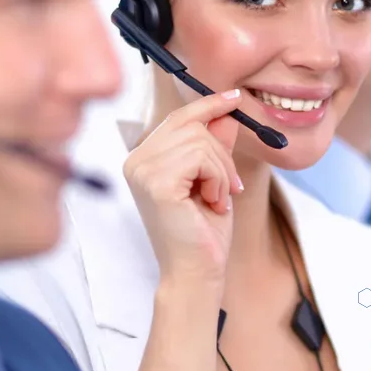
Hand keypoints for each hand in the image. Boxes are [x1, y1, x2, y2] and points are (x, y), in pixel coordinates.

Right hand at [123, 89, 243, 287]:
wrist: (197, 272)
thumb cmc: (203, 231)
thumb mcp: (213, 178)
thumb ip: (215, 145)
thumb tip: (226, 111)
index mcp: (144, 159)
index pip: (177, 118)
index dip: (207, 105)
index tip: (233, 97)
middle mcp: (136, 161)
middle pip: (192, 125)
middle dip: (222, 153)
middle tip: (230, 186)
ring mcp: (142, 170)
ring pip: (200, 141)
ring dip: (221, 171)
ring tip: (217, 199)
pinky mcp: (156, 183)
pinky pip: (201, 158)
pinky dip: (218, 179)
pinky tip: (212, 203)